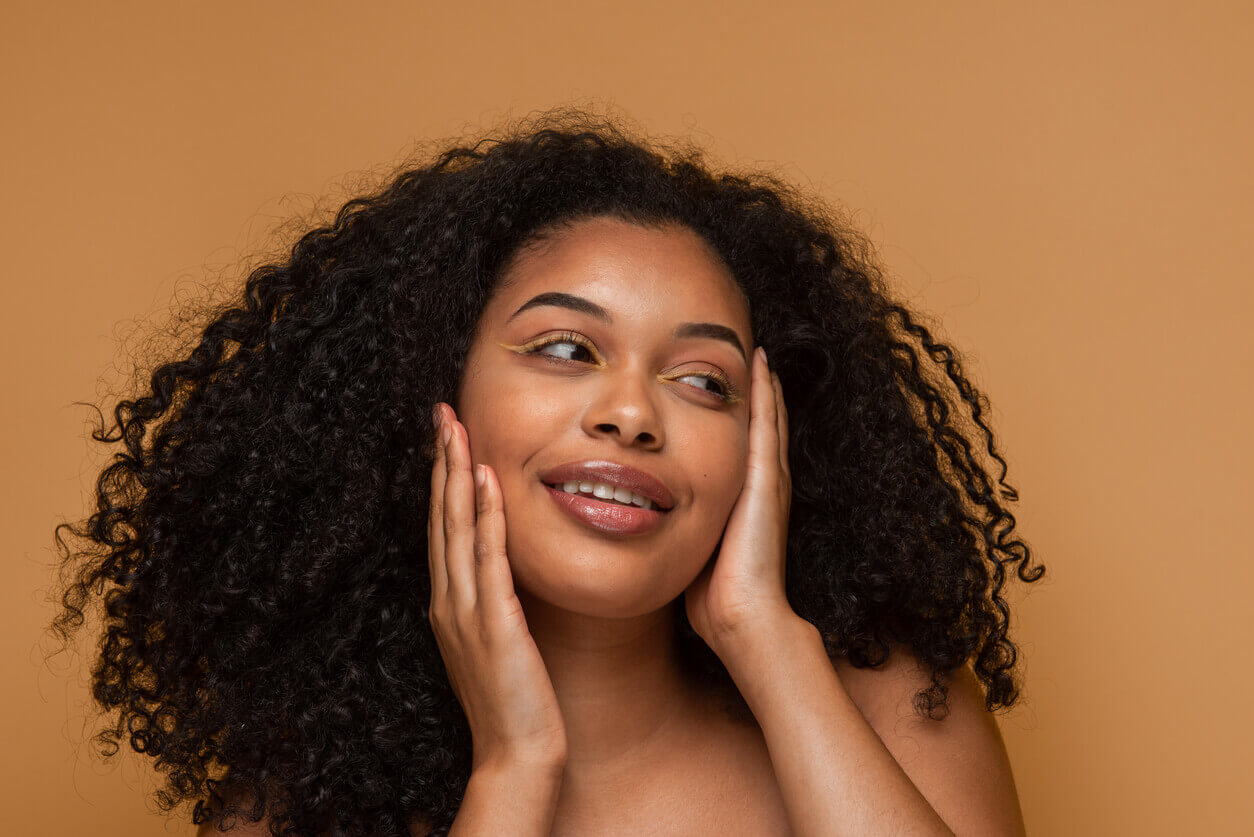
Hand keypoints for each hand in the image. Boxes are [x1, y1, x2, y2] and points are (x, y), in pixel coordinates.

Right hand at [427, 402, 567, 772]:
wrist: (518, 753)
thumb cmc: (514, 701)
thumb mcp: (498, 640)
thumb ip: (494, 602)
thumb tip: (500, 569)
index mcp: (449, 604)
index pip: (443, 528)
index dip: (443, 479)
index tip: (446, 436)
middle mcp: (448, 601)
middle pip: (442, 517)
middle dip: (441, 462)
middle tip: (441, 412)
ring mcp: (466, 611)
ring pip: (457, 528)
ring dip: (456, 475)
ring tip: (456, 428)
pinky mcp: (494, 623)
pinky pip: (489, 559)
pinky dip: (486, 516)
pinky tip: (488, 480)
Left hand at [684, 347, 797, 650]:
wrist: (743, 619)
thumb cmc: (712, 595)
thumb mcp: (693, 545)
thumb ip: (681, 524)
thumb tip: (646, 514)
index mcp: (745, 500)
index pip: (744, 446)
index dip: (738, 417)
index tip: (723, 386)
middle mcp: (763, 486)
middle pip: (762, 426)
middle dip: (754, 393)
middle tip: (749, 355)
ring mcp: (769, 482)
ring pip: (769, 419)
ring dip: (763, 385)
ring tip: (757, 353)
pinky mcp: (766, 483)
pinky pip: (766, 427)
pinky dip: (766, 395)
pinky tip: (760, 366)